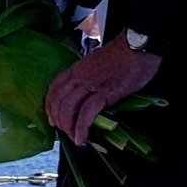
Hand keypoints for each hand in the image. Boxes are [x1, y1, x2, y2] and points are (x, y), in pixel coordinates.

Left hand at [44, 34, 161, 146]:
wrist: (135, 48)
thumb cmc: (120, 55)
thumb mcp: (96, 63)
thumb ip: (87, 76)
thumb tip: (86, 93)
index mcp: (76, 69)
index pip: (54, 88)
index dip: (50, 105)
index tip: (52, 118)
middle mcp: (79, 76)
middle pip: (59, 100)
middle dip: (59, 120)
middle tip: (64, 132)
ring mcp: (91, 84)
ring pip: (69, 107)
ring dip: (68, 126)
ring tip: (73, 138)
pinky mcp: (105, 92)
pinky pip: (87, 112)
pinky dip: (82, 127)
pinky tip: (81, 137)